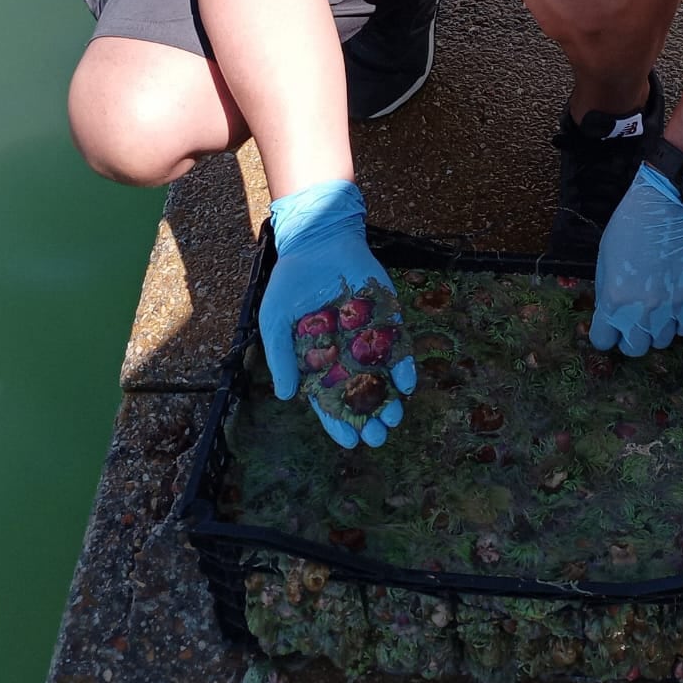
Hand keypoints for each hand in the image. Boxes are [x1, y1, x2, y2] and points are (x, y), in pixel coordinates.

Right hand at [261, 180, 415, 446]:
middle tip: (378, 438)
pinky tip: (407, 385)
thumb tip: (287, 398)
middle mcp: (346, 351)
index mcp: (318, 357)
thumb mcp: (275, 319)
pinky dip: (404, 364)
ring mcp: (369, 335)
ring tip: (394, 419)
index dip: (339, 421)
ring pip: (382, 374)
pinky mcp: (388, 316)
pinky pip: (399, 344)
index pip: (330, 398)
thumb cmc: (291, 280)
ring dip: (390, 397)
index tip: (350, 443)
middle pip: (360, 392)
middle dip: (369, 416)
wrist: (318, 239)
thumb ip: (280, 357)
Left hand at [588, 163, 682, 356]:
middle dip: (631, 337)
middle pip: (635, 349)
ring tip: (658, 309)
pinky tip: (676, 304)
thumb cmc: (632, 225)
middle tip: (635, 321)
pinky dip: (680, 321)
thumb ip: (606, 292)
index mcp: (614, 301)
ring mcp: (672, 309)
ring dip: (657, 330)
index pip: (603, 341)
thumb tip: (609, 313)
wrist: (671, 205)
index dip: (606, 334)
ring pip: (662, 342)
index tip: (610, 328)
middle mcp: (642, 312)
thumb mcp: (605, 259)